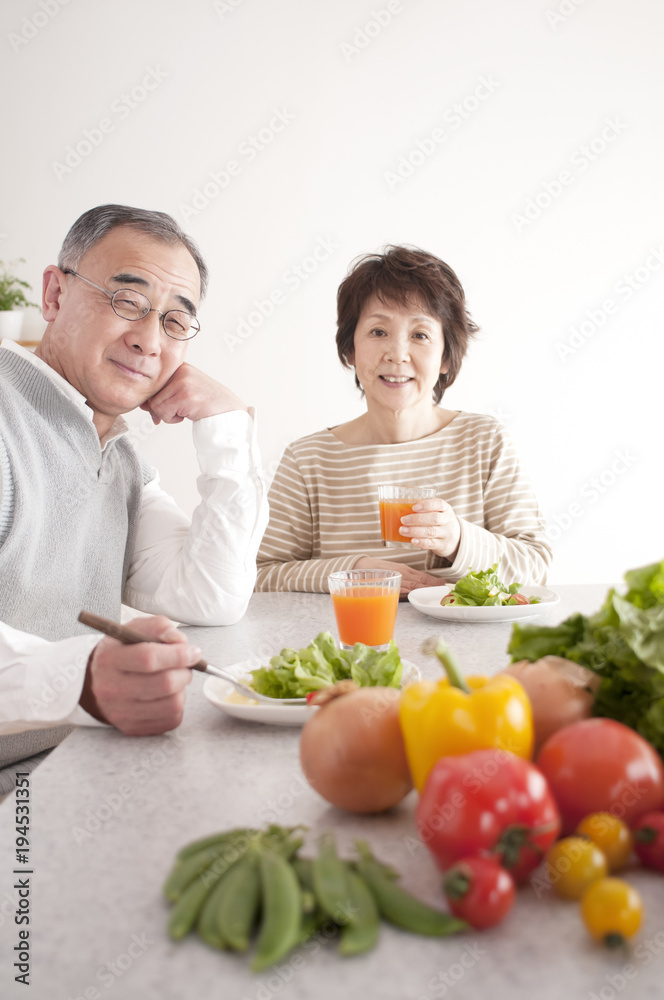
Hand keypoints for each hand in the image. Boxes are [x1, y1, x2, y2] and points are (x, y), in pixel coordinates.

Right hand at [79, 616, 198, 735]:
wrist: (98, 681)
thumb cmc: (122, 651)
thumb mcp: (135, 629)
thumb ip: (160, 627)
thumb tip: (180, 641)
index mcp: (110, 659)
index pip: (148, 658)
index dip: (177, 655)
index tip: (193, 652)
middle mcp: (111, 689)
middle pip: (164, 684)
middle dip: (184, 671)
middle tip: (186, 665)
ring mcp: (121, 712)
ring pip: (172, 704)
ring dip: (182, 689)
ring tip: (175, 678)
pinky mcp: (132, 728)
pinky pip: (171, 719)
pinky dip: (177, 705)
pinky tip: (167, 695)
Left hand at [140, 362, 247, 424]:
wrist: (230, 413)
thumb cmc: (209, 404)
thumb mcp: (185, 392)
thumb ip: (166, 393)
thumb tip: (143, 404)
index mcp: (180, 366)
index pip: (153, 382)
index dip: (156, 399)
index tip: (166, 407)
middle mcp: (180, 370)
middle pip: (152, 394)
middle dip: (160, 409)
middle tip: (175, 414)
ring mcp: (183, 381)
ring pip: (155, 405)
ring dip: (168, 415)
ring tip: (185, 413)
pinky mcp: (185, 395)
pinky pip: (163, 412)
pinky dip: (173, 419)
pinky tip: (188, 416)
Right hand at [353, 557, 443, 595]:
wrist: (357, 566)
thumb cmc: (375, 570)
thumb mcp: (393, 571)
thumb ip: (404, 579)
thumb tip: (419, 588)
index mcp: (404, 570)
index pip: (423, 577)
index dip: (435, 581)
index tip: (447, 585)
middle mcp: (401, 574)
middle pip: (421, 581)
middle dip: (434, 586)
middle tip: (448, 590)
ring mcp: (394, 579)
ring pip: (413, 585)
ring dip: (426, 589)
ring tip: (439, 592)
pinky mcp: (385, 583)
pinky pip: (400, 589)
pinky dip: (410, 592)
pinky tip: (417, 596)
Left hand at [401, 498, 460, 561]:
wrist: (455, 539)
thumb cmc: (439, 523)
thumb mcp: (437, 513)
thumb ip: (424, 510)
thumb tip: (400, 509)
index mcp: (446, 509)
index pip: (439, 504)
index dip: (427, 505)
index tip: (414, 507)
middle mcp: (448, 521)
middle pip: (434, 518)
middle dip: (417, 519)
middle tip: (403, 520)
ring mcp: (447, 534)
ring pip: (431, 531)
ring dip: (415, 531)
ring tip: (402, 530)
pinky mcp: (443, 545)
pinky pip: (431, 544)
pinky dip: (421, 542)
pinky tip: (412, 540)